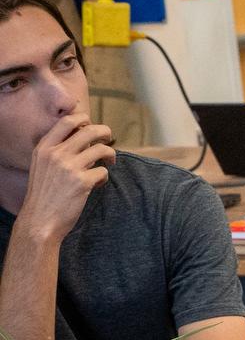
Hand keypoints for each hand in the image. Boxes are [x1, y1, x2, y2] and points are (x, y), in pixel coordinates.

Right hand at [19, 114, 113, 240]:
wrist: (39, 221)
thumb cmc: (43, 194)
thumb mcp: (42, 166)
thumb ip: (57, 151)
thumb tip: (83, 137)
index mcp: (44, 148)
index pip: (67, 121)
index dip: (83, 118)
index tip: (91, 123)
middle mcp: (56, 154)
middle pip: (90, 131)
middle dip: (105, 132)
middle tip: (109, 137)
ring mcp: (70, 167)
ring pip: (102, 149)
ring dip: (110, 154)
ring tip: (110, 161)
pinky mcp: (83, 182)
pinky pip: (103, 171)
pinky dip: (104, 176)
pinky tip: (97, 183)